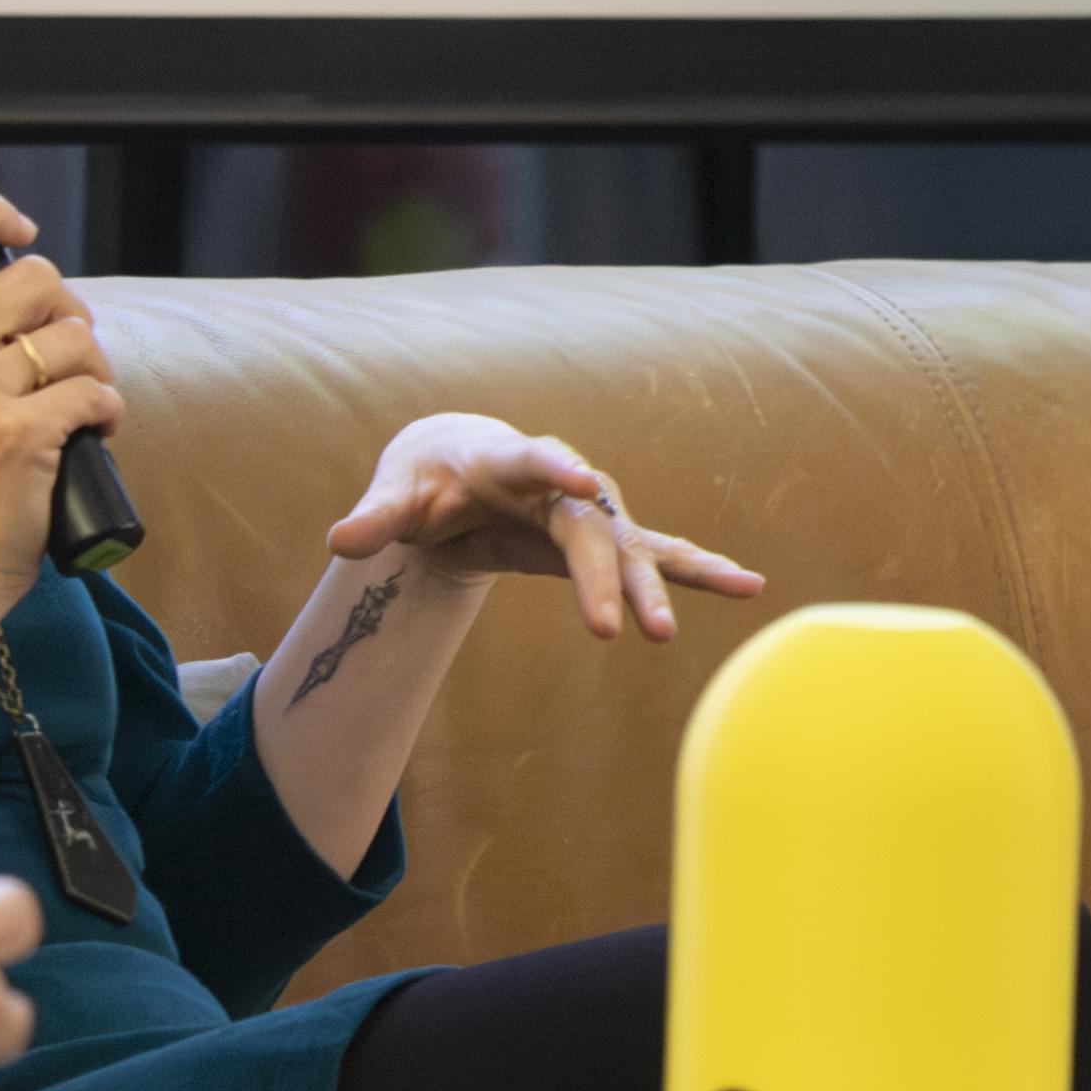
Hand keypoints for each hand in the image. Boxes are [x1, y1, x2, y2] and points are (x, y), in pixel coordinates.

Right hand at [0, 189, 123, 632]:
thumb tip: (29, 299)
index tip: (20, 232)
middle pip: (36, 276)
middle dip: (69, 313)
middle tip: (65, 360)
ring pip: (75, 335)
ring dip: (94, 369)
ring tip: (80, 405)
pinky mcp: (22, 431)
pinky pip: (96, 392)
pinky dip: (108, 412)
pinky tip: (92, 435)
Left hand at [319, 414, 765, 644]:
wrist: (456, 468)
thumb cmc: (424, 480)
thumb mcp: (395, 496)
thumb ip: (377, 517)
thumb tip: (343, 540)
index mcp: (508, 460)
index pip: (535, 459)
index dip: (556, 467)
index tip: (580, 479)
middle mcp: (561, 482)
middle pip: (590, 529)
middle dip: (606, 578)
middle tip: (615, 632)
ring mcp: (589, 511)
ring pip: (635, 544)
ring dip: (672, 577)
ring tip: (738, 589)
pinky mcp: (604, 539)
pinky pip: (656, 554)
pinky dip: (698, 568)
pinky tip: (748, 586)